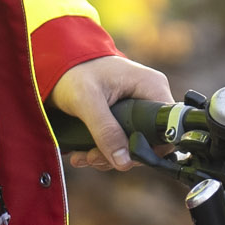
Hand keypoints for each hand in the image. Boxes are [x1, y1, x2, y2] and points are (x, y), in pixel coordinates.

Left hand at [54, 54, 175, 169]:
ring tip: (82, 156)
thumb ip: (106, 131)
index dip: (148, 149)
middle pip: (147, 140)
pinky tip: (82, 153)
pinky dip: (101, 150)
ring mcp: (138, 106)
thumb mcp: (87, 101)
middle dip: (119, 155)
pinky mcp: (124, 114)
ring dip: (106, 156)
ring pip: (132, 143)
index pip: (167, 129)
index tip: (122, 159)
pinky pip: (120, 139)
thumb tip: (124, 163)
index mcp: (152, 87)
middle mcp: (149, 96)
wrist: (57, 61)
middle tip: (93, 158)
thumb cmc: (74, 71)